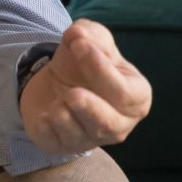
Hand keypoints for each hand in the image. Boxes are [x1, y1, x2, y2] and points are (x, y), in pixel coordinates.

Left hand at [20, 18, 151, 150]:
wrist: (55, 83)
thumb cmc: (84, 65)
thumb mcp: (92, 41)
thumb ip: (92, 34)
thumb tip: (79, 35)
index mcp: (137, 97)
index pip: (125, 93)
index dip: (101, 70)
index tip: (78, 45)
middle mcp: (119, 125)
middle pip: (108, 124)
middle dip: (88, 107)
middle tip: (72, 91)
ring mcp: (91, 140)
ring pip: (78, 133)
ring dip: (62, 109)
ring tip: (61, 94)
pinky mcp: (62, 148)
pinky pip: (52, 138)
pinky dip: (44, 120)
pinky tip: (47, 111)